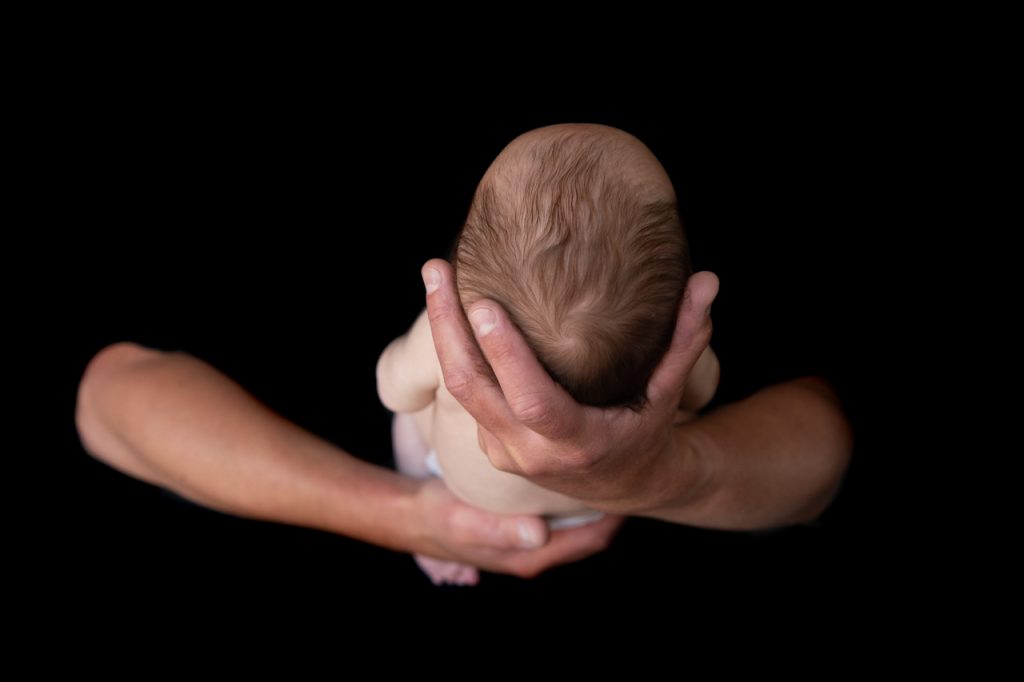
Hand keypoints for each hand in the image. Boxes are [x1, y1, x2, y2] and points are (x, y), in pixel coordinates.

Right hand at [409, 478, 622, 577]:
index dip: (617, 513)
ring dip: (593, 499)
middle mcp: (536, 549)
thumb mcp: (463, 521)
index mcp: (531, 554)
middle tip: (633, 464)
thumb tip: (539, 534)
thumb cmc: (437, 517)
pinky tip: (574, 467)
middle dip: (612, 504)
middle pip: (590, 530)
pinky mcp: (520, 523)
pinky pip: (558, 511)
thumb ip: (499, 529)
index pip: (592, 538)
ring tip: (612, 464)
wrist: (409, 515)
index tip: (635, 479)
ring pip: (576, 520)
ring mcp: (529, 537)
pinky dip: (571, 495)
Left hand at [421, 259, 717, 513]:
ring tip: (435, 274)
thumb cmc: (647, 430)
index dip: (505, 355)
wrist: (622, 485)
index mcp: (574, 442)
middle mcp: (529, 451)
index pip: (532, 399)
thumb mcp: (668, 391)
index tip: (483, 304)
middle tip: (436, 269)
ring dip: (442, 332)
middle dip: (448, 326)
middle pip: (472, 388)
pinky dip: (456, 349)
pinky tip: (454, 308)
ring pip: (459, 390)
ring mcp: (502, 450)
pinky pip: (465, 393)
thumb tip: (708, 279)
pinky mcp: (487, 442)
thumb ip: (686, 336)